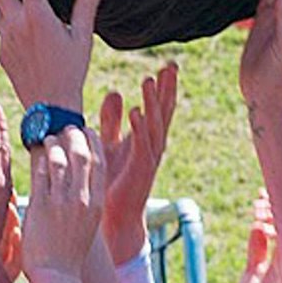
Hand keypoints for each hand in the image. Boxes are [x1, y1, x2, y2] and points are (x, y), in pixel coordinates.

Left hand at [0, 0, 101, 111]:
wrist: (48, 108)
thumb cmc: (71, 72)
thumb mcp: (82, 38)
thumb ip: (86, 7)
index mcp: (38, 15)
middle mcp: (17, 23)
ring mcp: (4, 38)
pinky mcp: (1, 52)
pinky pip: (0, 27)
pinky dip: (3, 15)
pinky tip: (10, 15)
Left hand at [22, 126, 104, 278]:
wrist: (57, 277)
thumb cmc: (69, 251)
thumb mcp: (87, 223)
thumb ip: (85, 198)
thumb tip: (77, 175)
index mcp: (97, 203)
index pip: (99, 161)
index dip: (93, 141)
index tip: (86, 130)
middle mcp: (83, 200)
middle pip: (82, 154)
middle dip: (74, 135)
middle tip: (66, 127)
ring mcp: (62, 202)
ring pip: (60, 159)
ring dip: (54, 143)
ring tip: (49, 137)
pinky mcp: (41, 206)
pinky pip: (42, 173)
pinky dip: (40, 158)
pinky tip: (37, 153)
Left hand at [98, 61, 178, 260]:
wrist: (114, 217)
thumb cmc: (111, 181)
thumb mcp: (110, 142)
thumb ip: (112, 120)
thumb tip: (117, 91)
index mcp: (146, 138)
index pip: (158, 107)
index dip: (164, 87)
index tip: (168, 65)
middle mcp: (152, 146)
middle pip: (164, 112)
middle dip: (168, 89)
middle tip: (171, 65)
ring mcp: (148, 158)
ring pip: (155, 124)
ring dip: (153, 102)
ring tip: (150, 79)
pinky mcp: (140, 171)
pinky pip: (142, 145)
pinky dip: (139, 127)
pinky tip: (135, 110)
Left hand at [233, 190, 281, 282]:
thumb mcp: (253, 271)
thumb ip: (257, 250)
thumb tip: (256, 225)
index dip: (274, 209)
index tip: (261, 194)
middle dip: (275, 209)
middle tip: (259, 199)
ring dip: (273, 218)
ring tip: (256, 210)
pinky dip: (274, 235)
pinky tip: (260, 226)